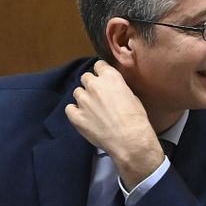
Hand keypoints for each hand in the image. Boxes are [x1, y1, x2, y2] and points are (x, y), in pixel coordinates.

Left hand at [64, 60, 162, 188]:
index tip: (103, 79)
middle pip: (85, 77)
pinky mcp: (75, 116)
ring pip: (77, 92)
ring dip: (83, 98)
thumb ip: (118, 89)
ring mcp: (83, 101)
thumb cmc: (136, 118)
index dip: (101, 72)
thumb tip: (112, 91)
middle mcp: (94, 85)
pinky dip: (75, 111)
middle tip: (98, 96)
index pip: (99, 65)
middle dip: (91, 84)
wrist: (129, 139)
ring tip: (92, 109)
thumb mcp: (132, 96)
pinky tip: (84, 117)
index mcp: (110, 77)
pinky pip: (69, 108)